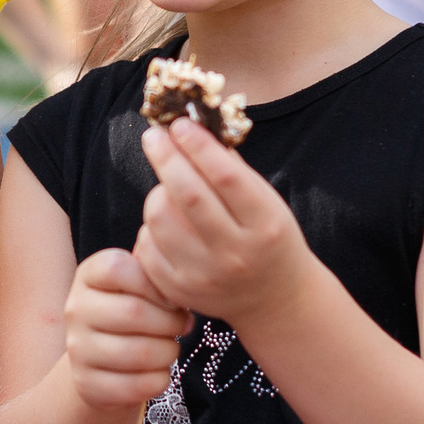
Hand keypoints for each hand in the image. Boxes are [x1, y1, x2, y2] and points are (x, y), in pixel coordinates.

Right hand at [62, 248, 187, 413]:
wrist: (101, 360)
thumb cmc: (131, 311)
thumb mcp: (138, 285)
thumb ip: (155, 277)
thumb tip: (182, 289)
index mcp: (88, 275)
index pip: (118, 269)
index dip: (155, 284)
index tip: (171, 298)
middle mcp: (75, 309)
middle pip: (133, 312)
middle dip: (171, 321)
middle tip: (182, 325)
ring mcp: (77, 349)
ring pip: (139, 352)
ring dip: (169, 352)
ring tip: (170, 347)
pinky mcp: (87, 384)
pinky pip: (138, 385)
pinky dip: (160, 379)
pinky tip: (158, 371)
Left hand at [131, 116, 308, 324]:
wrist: (275, 299)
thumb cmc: (269, 238)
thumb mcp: (267, 202)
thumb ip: (232, 168)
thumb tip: (195, 127)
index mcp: (265, 224)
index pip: (225, 176)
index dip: (197, 145)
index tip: (179, 124)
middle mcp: (237, 254)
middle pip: (187, 196)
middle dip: (166, 158)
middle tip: (153, 136)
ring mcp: (206, 276)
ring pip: (160, 219)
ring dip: (157, 192)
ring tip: (166, 185)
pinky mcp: (180, 291)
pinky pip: (147, 246)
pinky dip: (150, 225)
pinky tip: (164, 219)